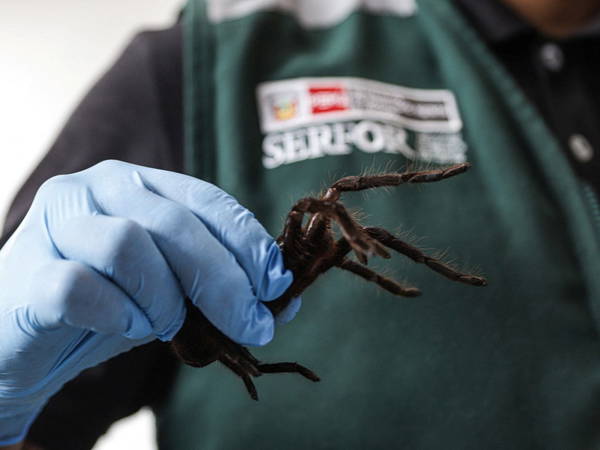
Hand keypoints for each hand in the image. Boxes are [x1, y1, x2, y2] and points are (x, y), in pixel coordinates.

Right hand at [0, 160, 294, 444]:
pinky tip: (126, 327)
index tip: (276, 284)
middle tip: (251, 324)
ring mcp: (56, 223)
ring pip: (127, 246)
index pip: (206, 200)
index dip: (248, 241)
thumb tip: (287, 303)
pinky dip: (116, 314)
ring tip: (167, 324)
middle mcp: (96, 188)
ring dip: (164, 298)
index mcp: (139, 183)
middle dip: (225, 280)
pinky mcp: (25, 270)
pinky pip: (78, 286)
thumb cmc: (107, 304)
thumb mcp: (174, 290)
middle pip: (175, 224)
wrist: (27, 339)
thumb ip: (222, 288)